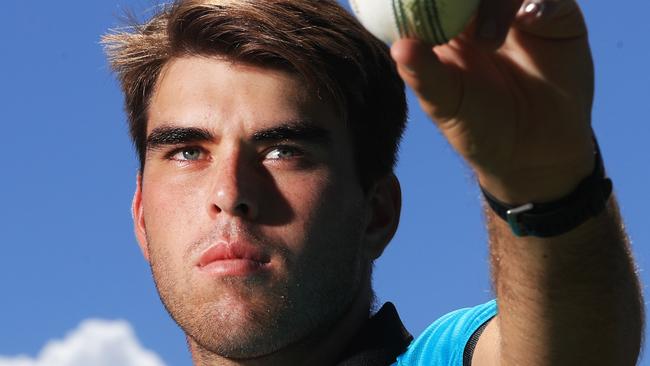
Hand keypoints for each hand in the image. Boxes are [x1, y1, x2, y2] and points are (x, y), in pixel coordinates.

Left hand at [391, 0, 595, 203]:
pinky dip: (541, 3)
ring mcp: (518, 9)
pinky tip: (531, 18)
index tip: (421, 3)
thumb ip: (424, 75)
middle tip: (465, 22)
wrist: (533, 152)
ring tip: (488, 42)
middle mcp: (478, 11)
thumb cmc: (478, 126)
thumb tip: (398, 48)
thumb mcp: (446, 105)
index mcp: (443, 25)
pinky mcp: (556, 15)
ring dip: (497, 3)